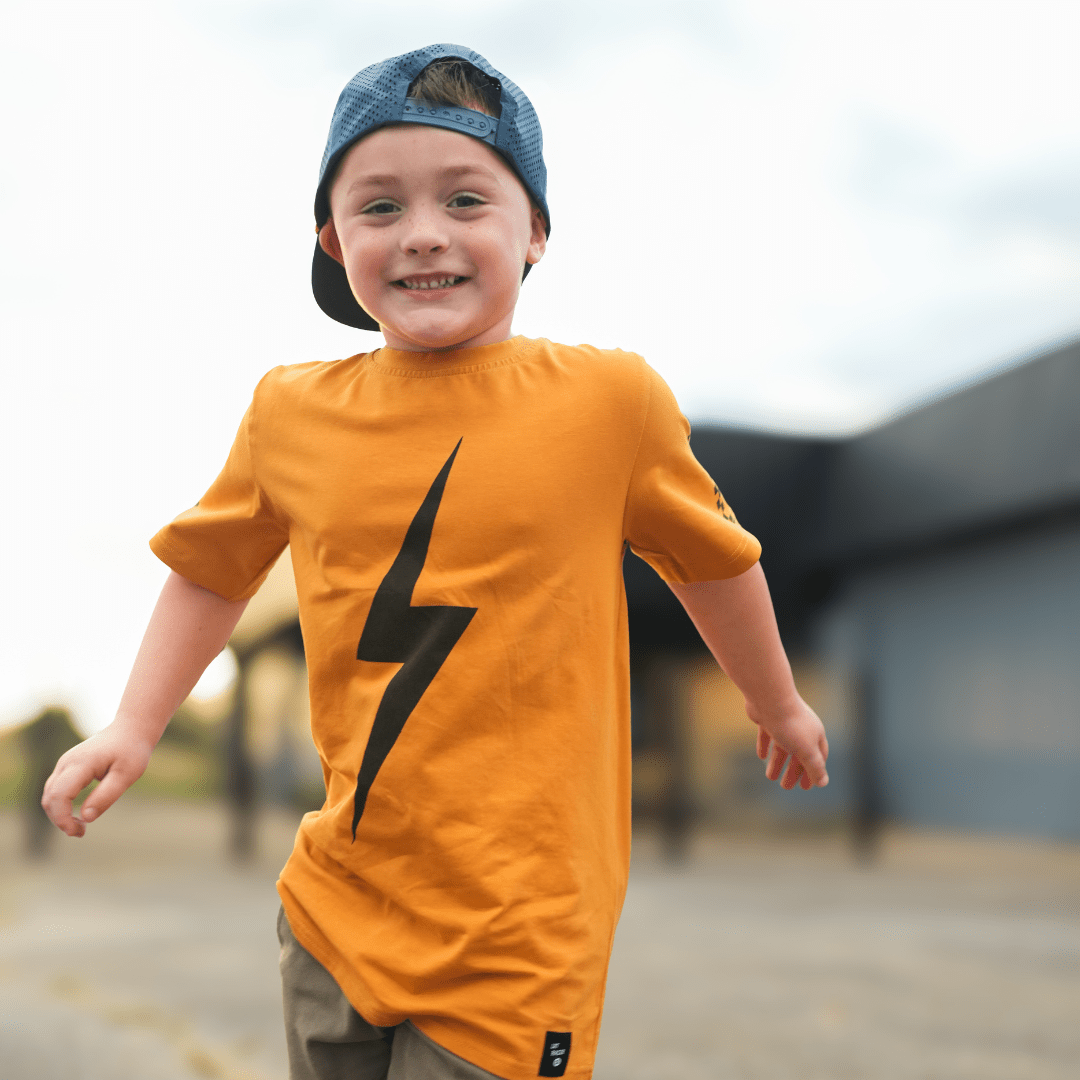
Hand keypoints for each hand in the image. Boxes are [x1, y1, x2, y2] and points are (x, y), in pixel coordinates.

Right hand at [40, 722, 153, 836]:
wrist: (130, 730)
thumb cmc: (131, 752)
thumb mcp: (127, 775)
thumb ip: (106, 796)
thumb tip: (85, 818)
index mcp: (81, 763)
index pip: (59, 795)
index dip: (62, 818)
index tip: (79, 831)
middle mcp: (67, 762)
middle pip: (50, 797)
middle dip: (60, 819)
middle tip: (81, 832)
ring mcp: (64, 763)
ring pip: (50, 795)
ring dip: (59, 814)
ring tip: (81, 826)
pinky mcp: (67, 767)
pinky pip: (56, 790)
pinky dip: (62, 806)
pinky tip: (79, 815)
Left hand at [748, 696, 828, 790]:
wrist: (769, 697)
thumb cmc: (790, 724)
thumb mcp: (806, 750)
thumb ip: (815, 767)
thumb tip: (823, 783)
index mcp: (814, 734)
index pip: (818, 757)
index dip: (813, 772)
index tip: (806, 787)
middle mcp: (801, 728)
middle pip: (799, 754)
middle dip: (793, 771)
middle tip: (785, 787)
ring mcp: (784, 723)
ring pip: (782, 746)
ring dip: (777, 762)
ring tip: (770, 777)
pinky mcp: (767, 718)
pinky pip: (767, 735)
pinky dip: (765, 746)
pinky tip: (761, 756)